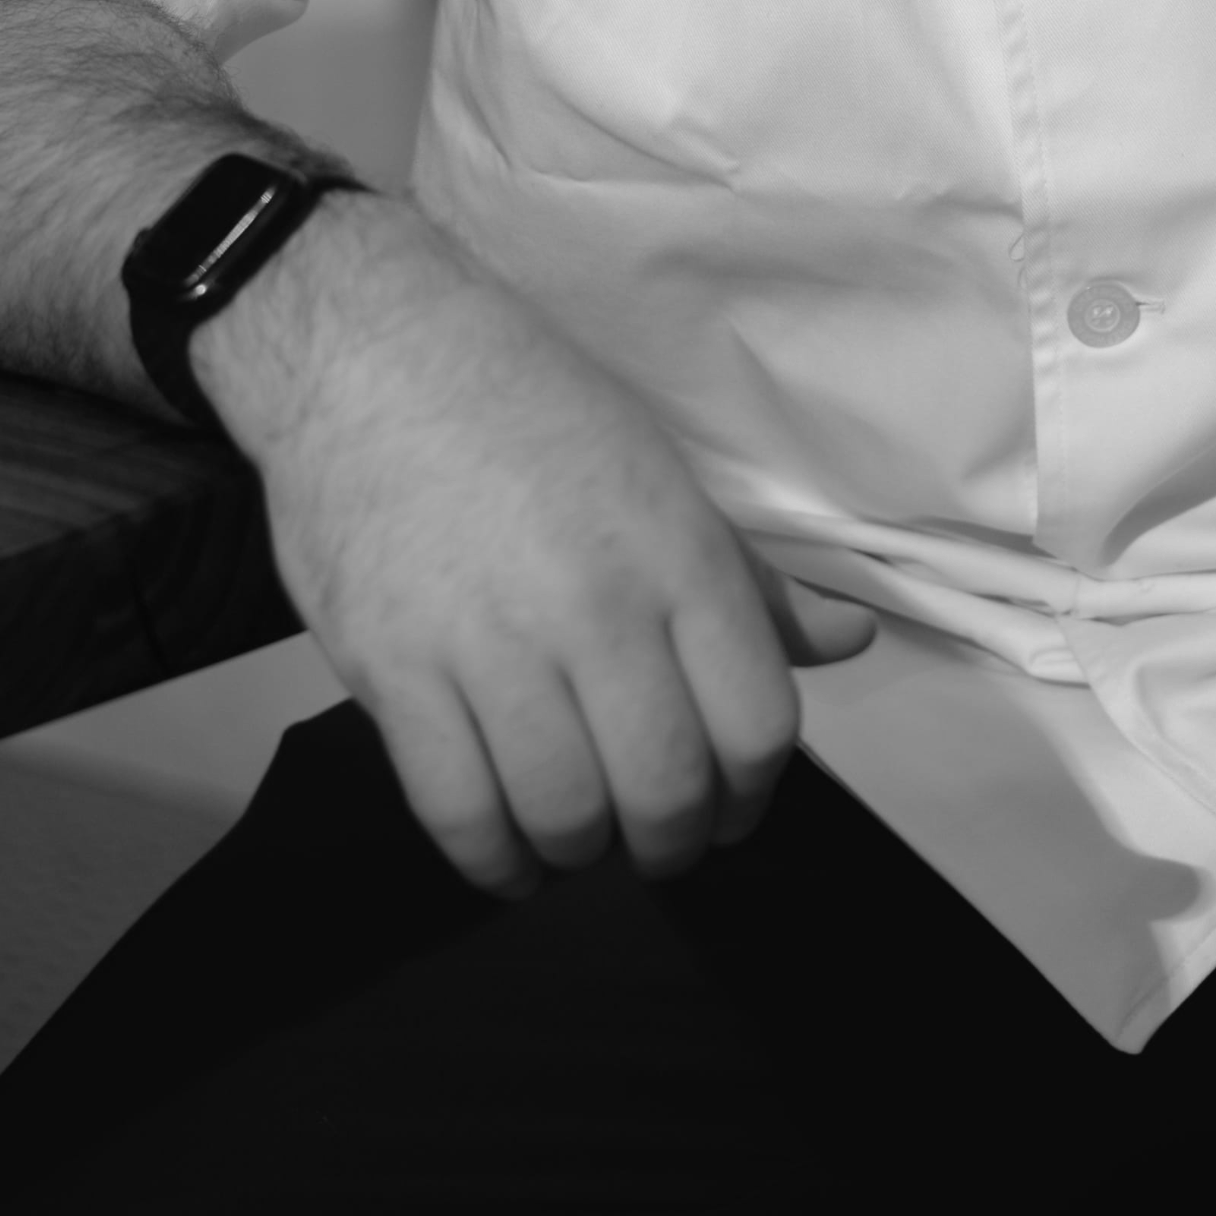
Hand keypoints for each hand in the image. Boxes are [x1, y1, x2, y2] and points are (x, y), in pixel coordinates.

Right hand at [202, 198, 874, 892]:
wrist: (370, 355)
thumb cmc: (528, 406)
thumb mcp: (662, 471)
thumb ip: (748, 580)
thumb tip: (845, 643)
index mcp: (676, 554)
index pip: (757, 725)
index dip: (753, 792)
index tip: (732, 805)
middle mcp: (594, 609)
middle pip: (665, 787)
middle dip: (676, 842)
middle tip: (660, 840)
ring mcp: (487, 645)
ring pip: (564, 812)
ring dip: (585, 852)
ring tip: (582, 840)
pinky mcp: (391, 673)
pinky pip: (457, 811)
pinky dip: (494, 861)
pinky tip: (510, 857)